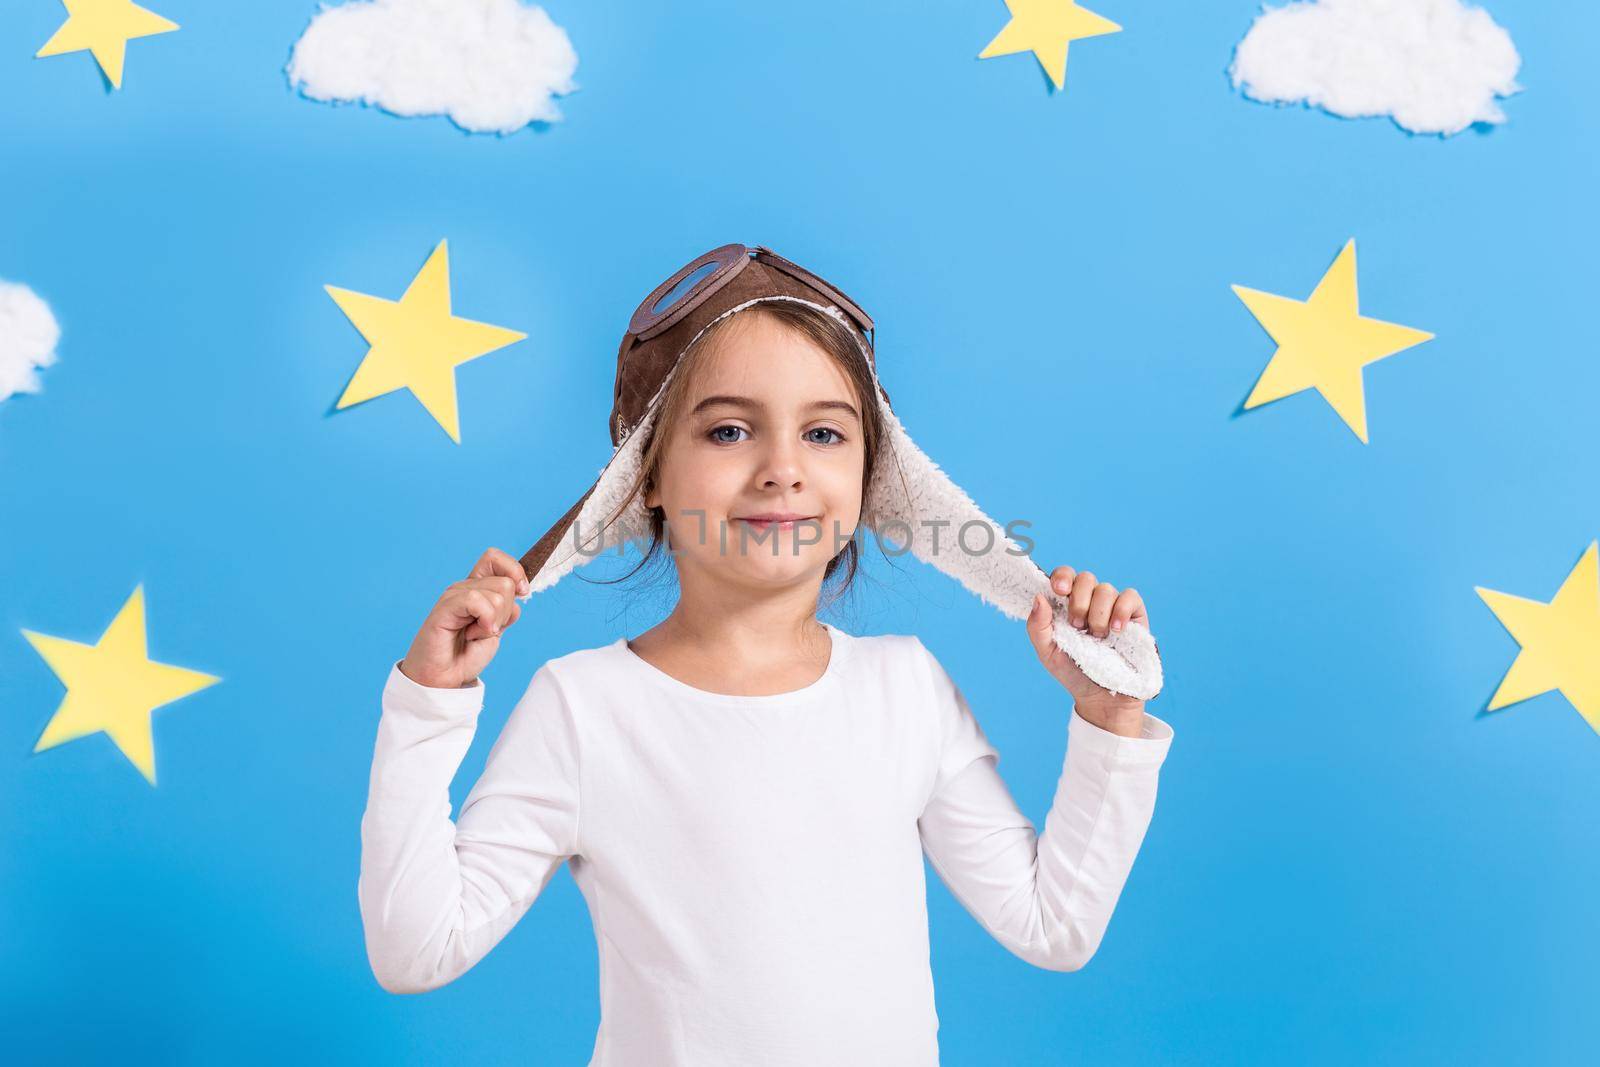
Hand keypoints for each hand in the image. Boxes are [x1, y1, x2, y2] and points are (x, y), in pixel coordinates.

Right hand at [399, 547, 529, 689]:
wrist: (445, 677)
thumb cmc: (467, 654)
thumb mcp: (497, 627)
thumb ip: (507, 607)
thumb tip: (521, 590)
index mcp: (477, 588)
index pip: (494, 558)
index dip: (514, 571)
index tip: (522, 593)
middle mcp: (465, 587)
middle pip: (506, 582)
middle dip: (506, 611)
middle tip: (488, 628)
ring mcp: (454, 595)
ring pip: (497, 594)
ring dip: (495, 621)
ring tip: (476, 634)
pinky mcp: (445, 607)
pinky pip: (476, 600)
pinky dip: (485, 620)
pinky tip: (474, 634)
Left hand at [1026, 565, 1150, 736]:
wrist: (1100, 697)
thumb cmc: (1073, 672)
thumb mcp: (1047, 652)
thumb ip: (1037, 625)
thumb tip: (1038, 597)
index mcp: (1067, 605)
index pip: (1064, 576)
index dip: (1061, 577)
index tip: (1059, 590)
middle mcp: (1090, 601)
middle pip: (1085, 578)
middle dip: (1079, 601)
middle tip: (1078, 626)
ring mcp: (1112, 607)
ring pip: (1105, 588)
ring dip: (1098, 613)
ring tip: (1097, 637)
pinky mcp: (1134, 616)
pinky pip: (1130, 596)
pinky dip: (1121, 610)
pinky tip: (1116, 630)